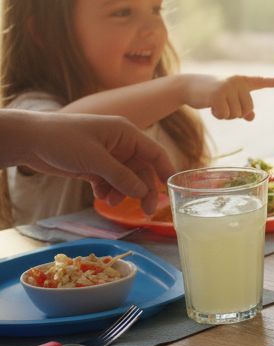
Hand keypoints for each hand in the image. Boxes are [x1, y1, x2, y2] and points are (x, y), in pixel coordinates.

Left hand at [18, 111, 175, 214]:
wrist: (29, 140)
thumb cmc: (62, 140)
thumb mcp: (95, 159)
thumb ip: (121, 176)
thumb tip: (142, 192)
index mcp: (126, 133)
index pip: (155, 153)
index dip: (166, 170)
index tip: (172, 190)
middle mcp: (120, 144)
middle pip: (142, 170)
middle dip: (142, 190)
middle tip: (145, 211)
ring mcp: (107, 156)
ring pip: (126, 179)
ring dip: (122, 192)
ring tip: (109, 202)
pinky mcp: (94, 166)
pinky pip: (110, 182)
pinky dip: (108, 191)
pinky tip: (101, 197)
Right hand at [185, 74, 273, 120]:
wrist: (189, 86)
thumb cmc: (212, 94)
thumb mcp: (230, 101)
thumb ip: (243, 108)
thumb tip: (251, 117)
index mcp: (244, 81)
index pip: (264, 81)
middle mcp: (238, 81)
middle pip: (248, 109)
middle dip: (236, 113)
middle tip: (223, 105)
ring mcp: (228, 87)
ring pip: (237, 114)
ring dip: (226, 115)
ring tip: (216, 104)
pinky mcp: (217, 94)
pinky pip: (225, 115)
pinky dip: (218, 116)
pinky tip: (211, 107)